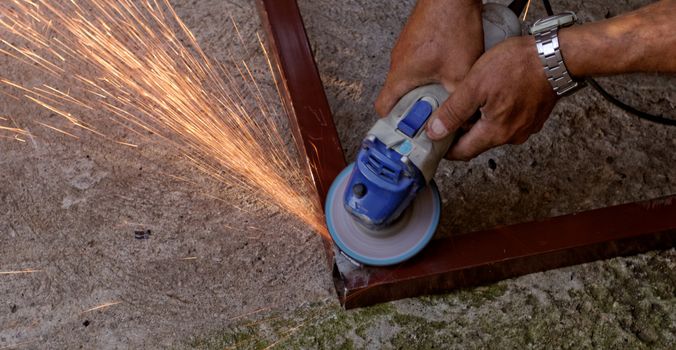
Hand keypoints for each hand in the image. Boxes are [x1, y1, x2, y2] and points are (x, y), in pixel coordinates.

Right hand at [375, 0, 482, 116]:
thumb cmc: (450, 25)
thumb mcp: (460, 73)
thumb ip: (459, 101)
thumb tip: (464, 119)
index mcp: (400, 76)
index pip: (383, 109)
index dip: (393, 124)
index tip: (407, 133)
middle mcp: (398, 63)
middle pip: (398, 96)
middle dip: (415, 109)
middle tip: (432, 116)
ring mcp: (405, 50)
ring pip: (409, 80)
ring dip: (424, 89)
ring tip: (444, 93)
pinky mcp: (416, 40)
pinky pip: (418, 64)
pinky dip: (429, 73)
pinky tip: (449, 70)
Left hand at [426, 35, 558, 160]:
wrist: (556, 55)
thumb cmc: (518, 65)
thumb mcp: (474, 85)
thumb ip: (453, 111)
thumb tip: (434, 132)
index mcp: (495, 133)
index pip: (462, 152)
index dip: (445, 147)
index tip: (434, 138)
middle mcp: (512, 136)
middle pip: (477, 142)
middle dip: (461, 131)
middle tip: (447, 114)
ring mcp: (526, 128)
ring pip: (492, 131)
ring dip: (479, 120)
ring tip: (470, 100)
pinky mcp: (533, 117)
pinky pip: (508, 121)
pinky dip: (496, 113)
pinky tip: (492, 95)